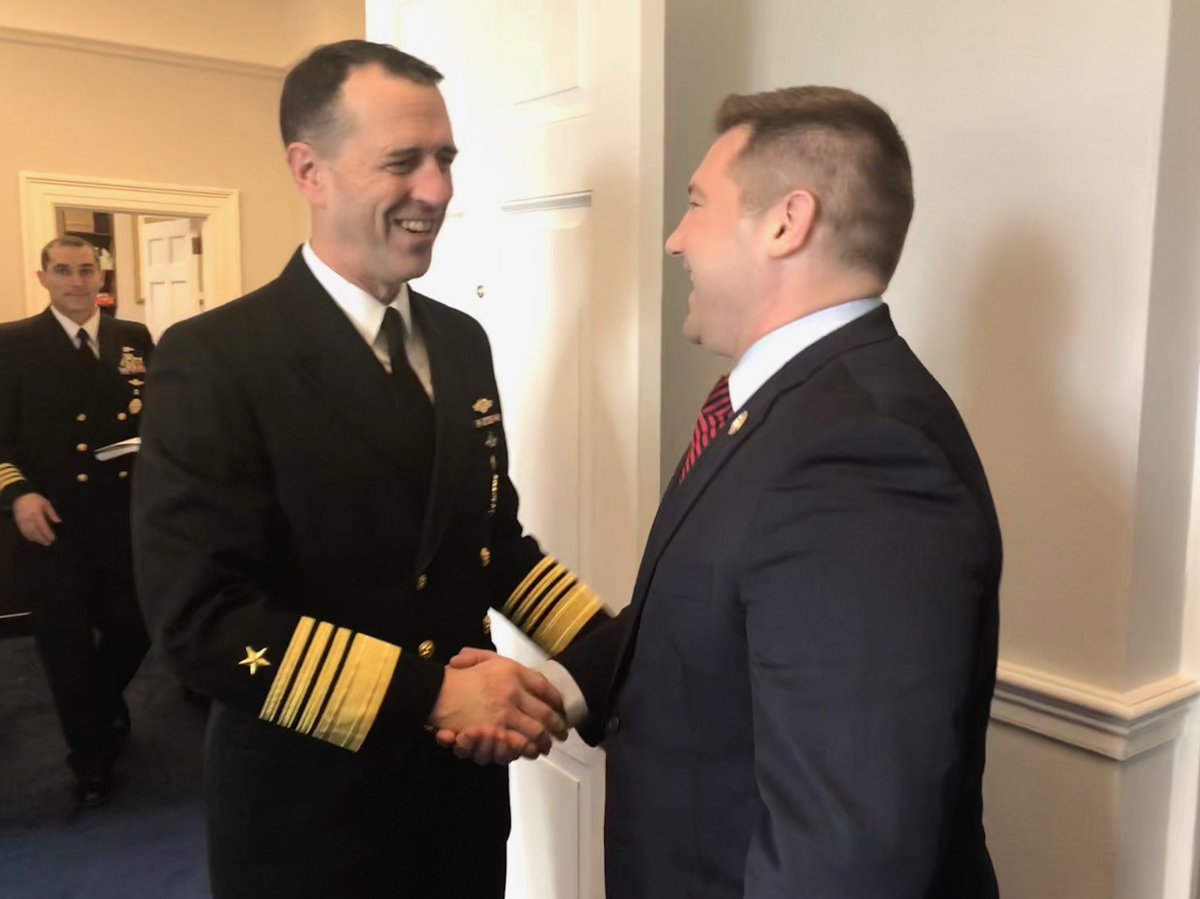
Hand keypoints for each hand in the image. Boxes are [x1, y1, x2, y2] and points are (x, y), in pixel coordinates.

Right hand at [12, 493, 60, 545]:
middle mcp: (28, 519)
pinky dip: (29, 537)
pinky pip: (23, 532)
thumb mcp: (46, 504)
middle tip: (48, 543)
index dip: (47, 534)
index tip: (53, 538)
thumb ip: (52, 514)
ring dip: (36, 539)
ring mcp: (22, 522)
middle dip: (42, 539)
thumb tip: (59, 522)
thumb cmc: (35, 499)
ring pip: (29, 533)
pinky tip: (34, 539)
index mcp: (36, 514)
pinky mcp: (18, 523)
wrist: (20, 496)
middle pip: (35, 532)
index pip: (42, 527)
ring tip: (43, 542)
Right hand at [428, 655, 565, 762]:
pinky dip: (525, 750)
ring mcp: (505, 713)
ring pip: (535, 734)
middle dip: (557, 728)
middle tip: (560, 735)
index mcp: (513, 672)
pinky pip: (518, 745)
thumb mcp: (483, 660)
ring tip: (544, 746)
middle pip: (546, 714)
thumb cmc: (459, 676)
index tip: (563, 710)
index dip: (558, 701)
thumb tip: (529, 675)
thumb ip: (506, 664)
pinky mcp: (495, 732)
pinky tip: (529, 750)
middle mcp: (513, 691)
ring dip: (542, 743)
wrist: (435, 692)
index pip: (546, 687)